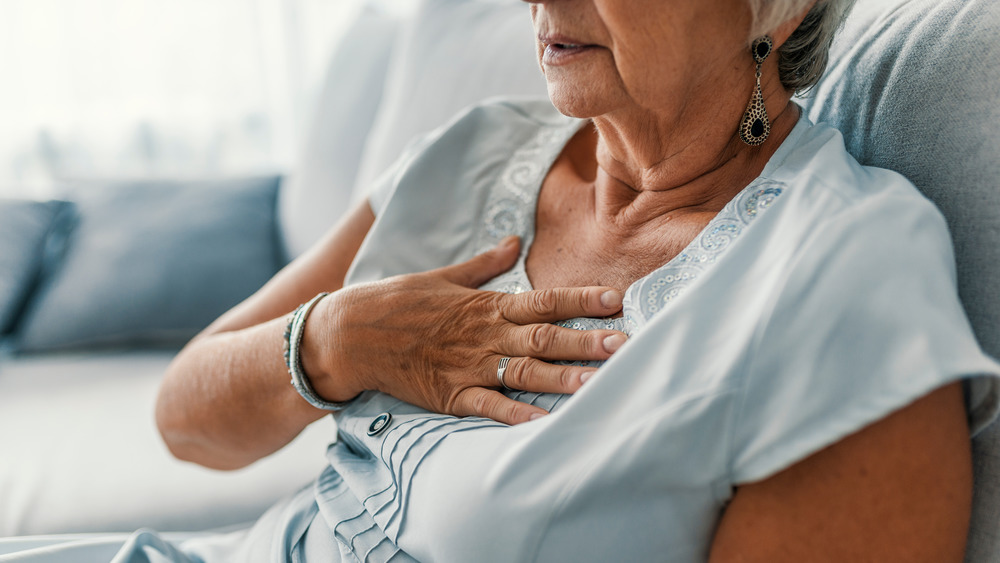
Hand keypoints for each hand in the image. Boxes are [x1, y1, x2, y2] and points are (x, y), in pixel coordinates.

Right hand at [303, 236, 626, 424]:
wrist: (351, 333)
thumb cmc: (398, 301)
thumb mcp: (444, 276)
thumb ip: (484, 264)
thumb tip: (513, 241)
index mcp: (486, 305)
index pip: (544, 300)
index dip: (582, 300)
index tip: (616, 299)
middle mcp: (485, 336)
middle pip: (545, 339)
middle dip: (587, 341)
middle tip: (625, 345)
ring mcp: (469, 367)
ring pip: (525, 374)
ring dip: (564, 379)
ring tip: (599, 384)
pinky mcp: (450, 395)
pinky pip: (489, 408)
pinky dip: (517, 417)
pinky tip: (546, 425)